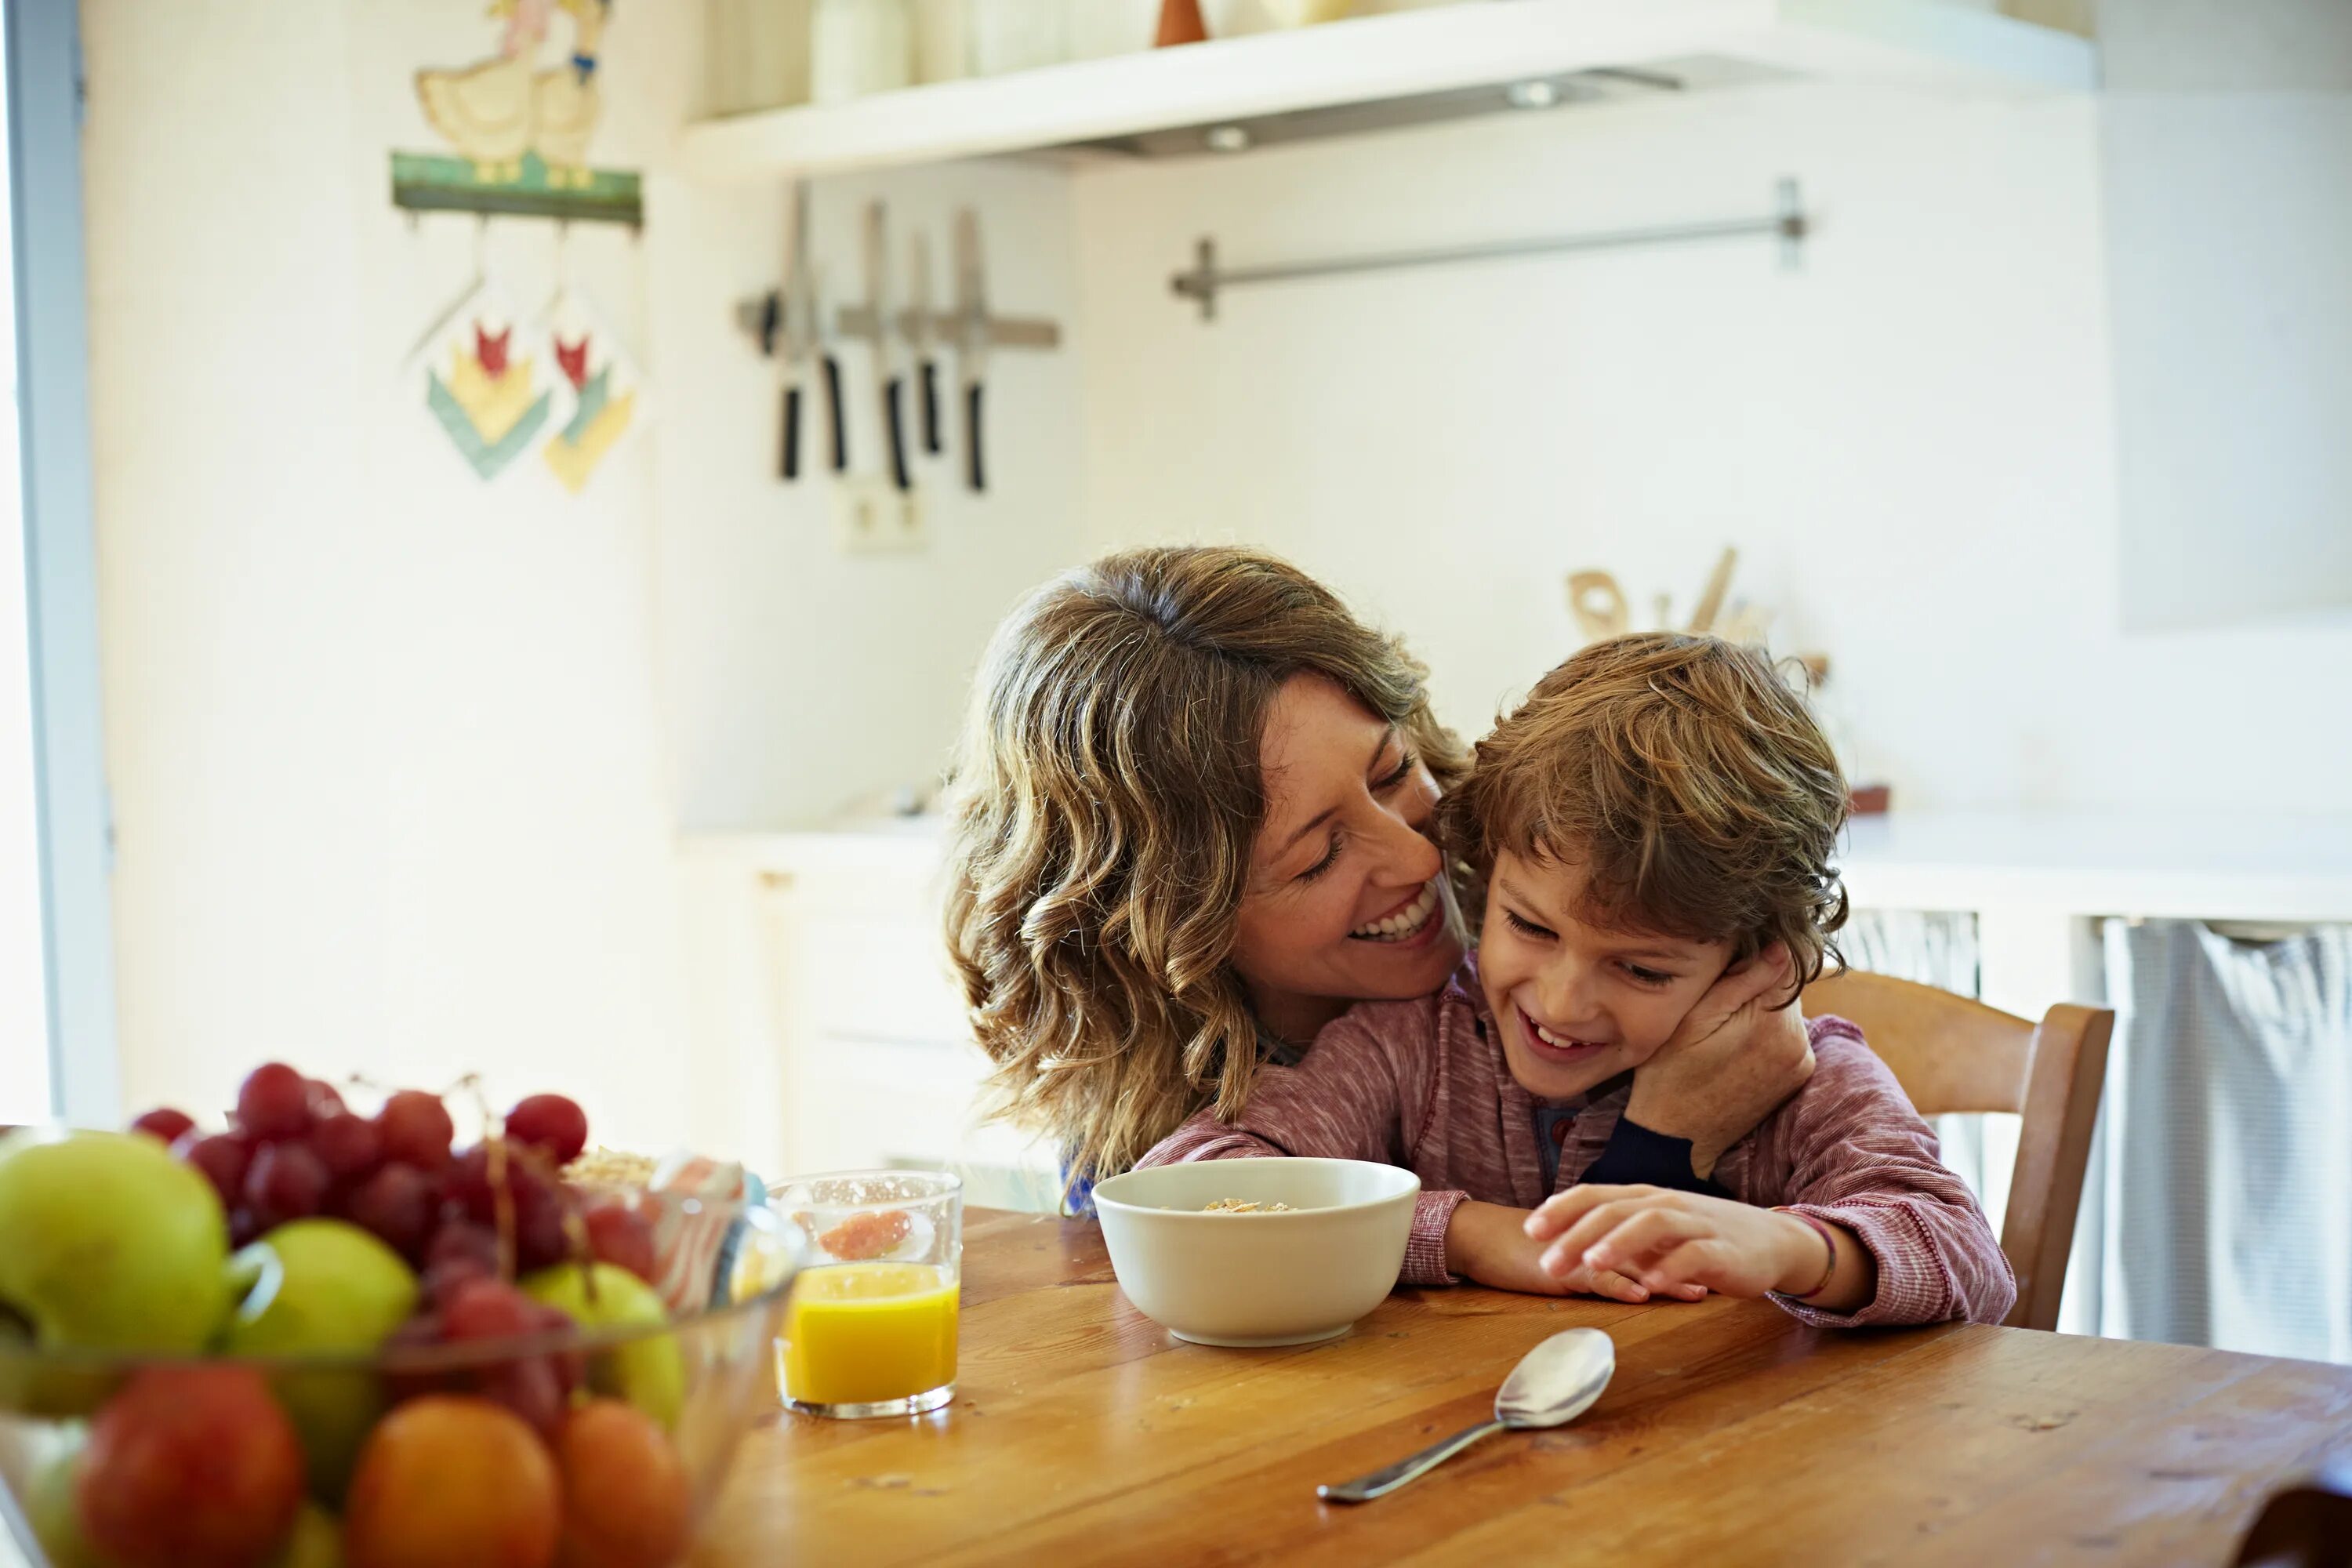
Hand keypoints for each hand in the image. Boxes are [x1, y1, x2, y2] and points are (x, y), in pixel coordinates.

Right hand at [1444, 1201, 1703, 1302]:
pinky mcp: (1560, 1268)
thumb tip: (1623, 1269)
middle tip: (1720, 1276)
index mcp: (1597, 1230)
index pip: (1647, 1238)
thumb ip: (1592, 1256)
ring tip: (1696, 1291)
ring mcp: (1579, 1251)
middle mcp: (1594, 1236)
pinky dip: (1619, 1286)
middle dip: (1685, 1264)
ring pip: (1630, 1264)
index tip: (1710, 1261)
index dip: (1679, 1249)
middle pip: (1650, 1250)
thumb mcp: (1563, 1250)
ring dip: (1664, 1279)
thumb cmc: (1517, 1246)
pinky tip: (1641, 1294)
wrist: (1477, 1236)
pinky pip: (1594, 1277)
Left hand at [1524, 1185, 1845, 1302]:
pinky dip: (1672, 1267)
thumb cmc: (1704, 1237)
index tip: (1530, 1230)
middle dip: (1578, 1233)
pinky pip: (1696, 1256)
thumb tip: (1567, 1243)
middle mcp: (1667, 1205)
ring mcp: (1697, 1225)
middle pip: (1616, 1210)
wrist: (1773, 1241)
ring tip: (1592, 1263)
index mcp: (1646, 1199)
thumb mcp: (1657, 1231)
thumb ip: (1620, 1234)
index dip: (1562, 1209)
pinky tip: (1652, 1284)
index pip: (1596, 1194)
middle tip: (1548, 1260)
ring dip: (1620, 1241)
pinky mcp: (1724, 1252)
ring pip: (1653, 1223)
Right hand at [1625, 943, 1814, 1178]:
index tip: (1723, 971)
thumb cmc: (1671, 1074)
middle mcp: (1799, 1045)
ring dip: (1758, 1011)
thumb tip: (1782, 947)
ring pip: (1783, 1013)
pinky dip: (1762, 1034)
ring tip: (1718, 1029)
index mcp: (1776, 1024)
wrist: (1675, 1137)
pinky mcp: (1794, 1079)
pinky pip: (1784, 1037)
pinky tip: (1731, 1047)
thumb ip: (1743, 980)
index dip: (1752, 959)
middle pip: (1784, 990)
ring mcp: (1800, 1065)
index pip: (1783, 965)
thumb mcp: (1695, 1018)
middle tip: (1712, 1003)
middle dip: (1755, 987)